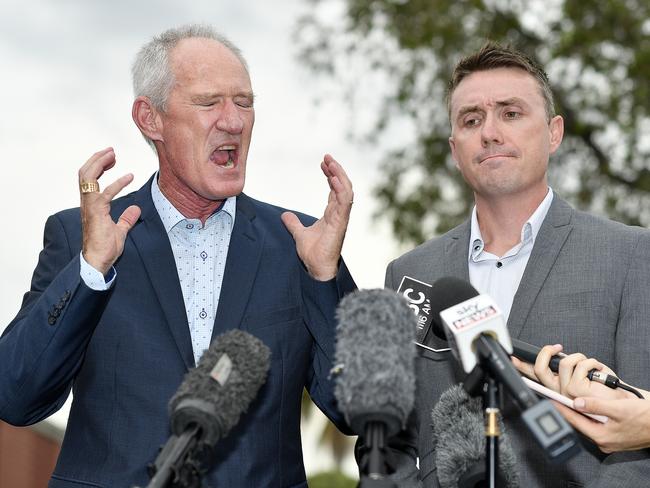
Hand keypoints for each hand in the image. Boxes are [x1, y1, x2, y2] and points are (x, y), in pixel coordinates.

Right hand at [79, 147, 140, 274]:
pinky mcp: (95, 212)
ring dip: (100, 163)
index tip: (112, 160)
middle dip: (97, 159)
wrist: (97, 262)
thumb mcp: (120, 230)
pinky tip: (130, 177)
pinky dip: (117, 183)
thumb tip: (136, 209)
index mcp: (91, 205)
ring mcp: (90, 207)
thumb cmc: (105, 249)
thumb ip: (127, 219)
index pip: (90, 180)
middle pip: (85, 173)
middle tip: (110, 151)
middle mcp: (87, 203)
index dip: (100, 167)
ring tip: (112, 154)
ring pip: (88, 177)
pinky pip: (104, 193)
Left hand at [281, 154, 352, 280]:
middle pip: (342, 186)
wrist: (316, 267)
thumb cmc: (313, 253)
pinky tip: (334, 178)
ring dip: (340, 175)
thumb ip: (293, 224)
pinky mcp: (341, 223)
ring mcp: (341, 217)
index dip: (331, 175)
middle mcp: (339, 213)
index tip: (323, 163)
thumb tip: (285, 216)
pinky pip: (345, 202)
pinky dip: (341, 188)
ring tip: (331, 162)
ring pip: (346, 190)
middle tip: (327, 157)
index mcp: (332, 214)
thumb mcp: (299, 233)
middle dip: (336, 170)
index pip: (335, 189)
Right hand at [512, 344, 628, 399]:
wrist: (619, 401)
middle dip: (546, 352)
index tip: (512, 358)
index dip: (521, 367)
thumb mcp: (580, 376)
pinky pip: (578, 364)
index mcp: (556, 388)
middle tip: (555, 348)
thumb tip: (554, 356)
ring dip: (581, 358)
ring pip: (564, 363)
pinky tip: (598, 369)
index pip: (534, 376)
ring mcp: (565, 392)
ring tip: (591, 365)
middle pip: (540, 369)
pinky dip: (591, 362)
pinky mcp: (575, 389)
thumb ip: (565, 369)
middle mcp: (557, 392)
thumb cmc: (602, 389)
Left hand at [554, 396, 649, 452]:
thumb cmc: (645, 418)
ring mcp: (609, 440)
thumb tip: (577, 403)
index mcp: (603, 437)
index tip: (550, 400)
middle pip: (579, 424)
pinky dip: (590, 416)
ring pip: (587, 424)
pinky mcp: (615, 437)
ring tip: (567, 400)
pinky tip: (586, 407)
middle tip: (556, 398)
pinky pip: (596, 425)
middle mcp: (604, 441)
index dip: (562, 409)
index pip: (575, 422)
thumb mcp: (619, 409)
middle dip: (568, 411)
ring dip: (579, 413)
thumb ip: (596, 406)